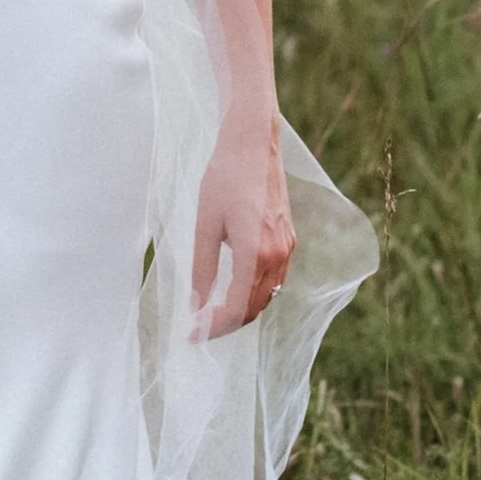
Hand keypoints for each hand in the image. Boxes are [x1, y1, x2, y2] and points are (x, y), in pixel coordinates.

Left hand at [192, 123, 294, 337]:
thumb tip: (195, 306)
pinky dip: (254, 293)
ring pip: (267, 296)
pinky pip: (274, 279)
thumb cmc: (223, 178)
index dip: (213, 327)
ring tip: (211, 314)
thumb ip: (202, 269)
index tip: (192, 335)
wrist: (252, 144)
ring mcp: (287, 247)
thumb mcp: (205, 225)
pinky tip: (233, 291)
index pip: (236, 308)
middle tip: (198, 330)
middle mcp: (277, 255)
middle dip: (226, 324)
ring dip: (241, 311)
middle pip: (254, 308)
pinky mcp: (289, 239)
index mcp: (255, 253)